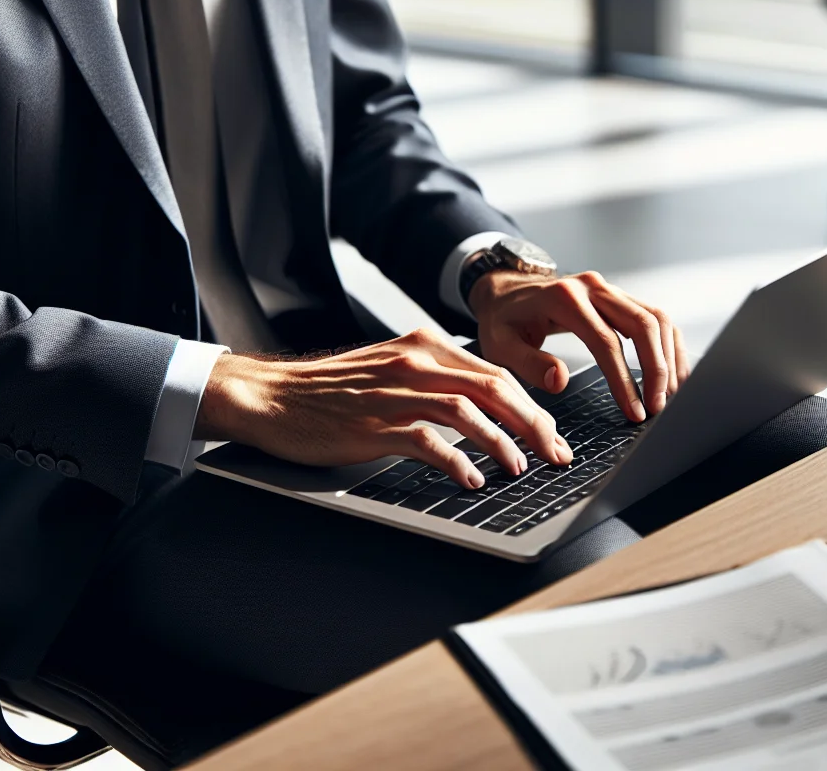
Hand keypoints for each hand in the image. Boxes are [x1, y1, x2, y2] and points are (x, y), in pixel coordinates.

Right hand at [196, 329, 569, 487]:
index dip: (532, 404)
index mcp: (423, 347)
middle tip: (554, 454)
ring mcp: (394, 393)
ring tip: (519, 468)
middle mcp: (414, 363)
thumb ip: (435, 379)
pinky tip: (471, 479)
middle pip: (493, 388)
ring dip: (501, 442)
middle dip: (532, 424)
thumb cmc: (331, 390)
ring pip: (467, 411)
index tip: (552, 434)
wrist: (272, 396)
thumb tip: (486, 408)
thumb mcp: (390, 369)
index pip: (495, 372)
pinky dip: (456, 461)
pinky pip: (427, 441)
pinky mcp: (373, 425)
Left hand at [469, 270, 688, 423]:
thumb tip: (560, 381)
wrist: (507, 290)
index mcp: (564, 298)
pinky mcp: (619, 297)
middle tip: (658, 407)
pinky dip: (669, 344)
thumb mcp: (500, 345)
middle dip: (657, 369)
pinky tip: (672, 372)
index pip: (607, 341)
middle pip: (643, 324)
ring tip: (669, 394)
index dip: (624, 380)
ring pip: (657, 318)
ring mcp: (610, 289)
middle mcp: (593, 287)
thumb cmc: (503, 320)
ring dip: (668, 357)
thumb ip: (528, 364)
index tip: (635, 411)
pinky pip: (655, 317)